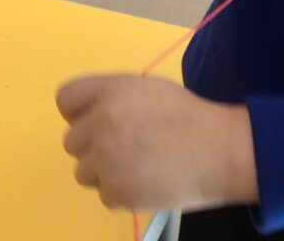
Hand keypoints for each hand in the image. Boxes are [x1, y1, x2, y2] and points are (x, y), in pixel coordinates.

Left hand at [56, 74, 258, 211]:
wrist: (218, 150)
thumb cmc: (185, 116)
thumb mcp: (147, 89)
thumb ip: (112, 97)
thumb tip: (88, 117)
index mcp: (112, 91)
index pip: (66, 98)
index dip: (78, 112)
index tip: (94, 121)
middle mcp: (102, 122)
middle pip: (71, 141)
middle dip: (93, 146)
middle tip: (127, 146)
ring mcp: (106, 159)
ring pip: (83, 171)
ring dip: (104, 171)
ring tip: (138, 163)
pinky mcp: (115, 192)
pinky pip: (104, 193)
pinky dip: (122, 191)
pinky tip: (147, 179)